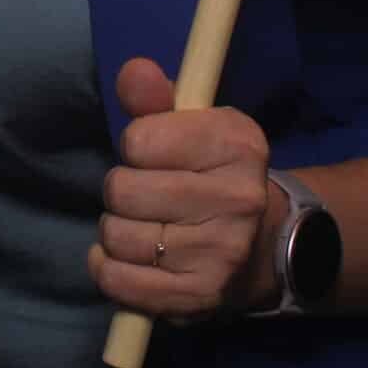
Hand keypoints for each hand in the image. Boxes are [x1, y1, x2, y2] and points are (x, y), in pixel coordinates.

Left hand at [86, 56, 276, 318]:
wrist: (258, 246)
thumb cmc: (208, 174)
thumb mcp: (190, 125)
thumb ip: (156, 98)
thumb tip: (135, 71)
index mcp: (238, 143)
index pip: (139, 140)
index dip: (136, 146)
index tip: (154, 154)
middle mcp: (239, 198)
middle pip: (122, 190)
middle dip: (121, 191)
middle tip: (148, 196)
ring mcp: (222, 252)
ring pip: (116, 236)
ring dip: (115, 232)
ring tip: (145, 227)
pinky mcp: (201, 296)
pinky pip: (118, 280)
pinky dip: (109, 269)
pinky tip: (131, 259)